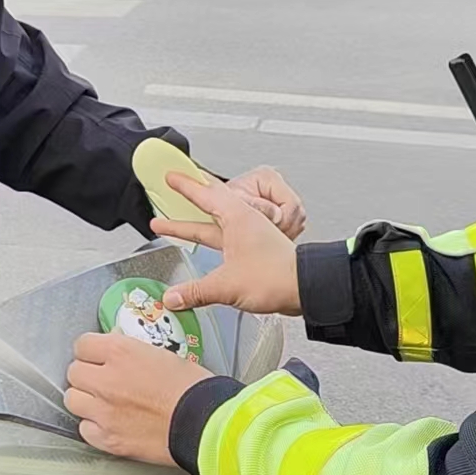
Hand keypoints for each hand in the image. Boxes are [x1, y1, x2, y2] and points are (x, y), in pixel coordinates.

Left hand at [65, 332, 210, 465]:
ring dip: (86, 399)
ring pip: (73, 400)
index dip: (91, 351)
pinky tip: (110, 423)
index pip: (82, 344)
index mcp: (120, 352)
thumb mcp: (163, 353)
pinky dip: (94, 426)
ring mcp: (104, 411)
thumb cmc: (192, 389)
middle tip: (102, 380)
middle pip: (74, 372)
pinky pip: (85, 428)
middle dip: (87, 375)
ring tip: (103, 402)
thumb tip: (115, 344)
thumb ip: (132, 350)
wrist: (205, 424)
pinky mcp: (108, 439)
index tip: (97, 357)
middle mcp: (106, 380)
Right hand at [151, 172, 301, 315]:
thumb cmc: (278, 276)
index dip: (185, 185)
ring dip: (192, 224)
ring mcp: (248, 236)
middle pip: (210, 204)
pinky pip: (222, 238)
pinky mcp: (251, 251)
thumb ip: (195, 292)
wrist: (305, 287)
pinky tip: (199, 249)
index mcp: (238, 218)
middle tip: (170, 192)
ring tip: (170, 225)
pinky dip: (207, 238)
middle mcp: (243, 223)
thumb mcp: (227, 285)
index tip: (172, 177)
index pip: (205, 194)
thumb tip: (173, 297)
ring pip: (214, 224)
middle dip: (188, 199)